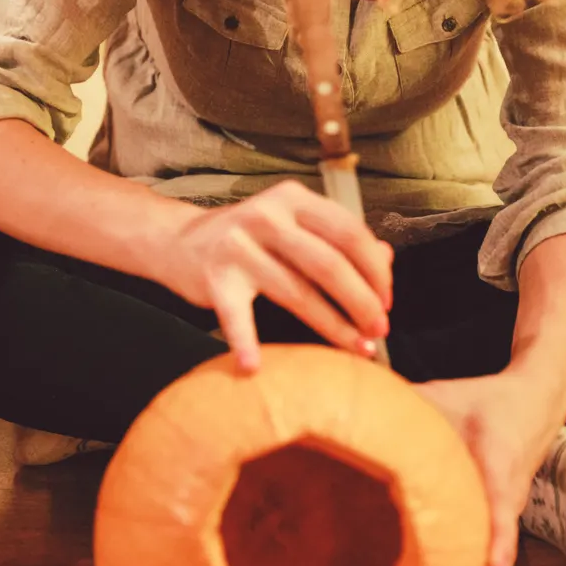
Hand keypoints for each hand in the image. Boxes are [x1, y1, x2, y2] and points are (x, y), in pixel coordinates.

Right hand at [159, 180, 392, 370]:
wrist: (176, 240)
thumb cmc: (243, 237)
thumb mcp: (289, 226)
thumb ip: (334, 238)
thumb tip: (386, 258)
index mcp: (292, 199)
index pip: (349, 232)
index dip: (376, 270)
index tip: (388, 300)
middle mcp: (266, 216)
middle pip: (330, 264)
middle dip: (362, 301)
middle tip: (379, 329)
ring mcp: (238, 246)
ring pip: (298, 292)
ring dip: (332, 326)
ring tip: (356, 348)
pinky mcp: (215, 278)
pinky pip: (237, 317)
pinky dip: (246, 343)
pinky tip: (254, 366)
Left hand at [415, 371, 565, 565]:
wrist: (530, 402)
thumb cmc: (477, 400)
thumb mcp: (440, 395)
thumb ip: (400, 401)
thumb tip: (350, 401)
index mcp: (494, 464)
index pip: (498, 505)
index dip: (493, 536)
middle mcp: (505, 498)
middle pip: (499, 554)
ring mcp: (504, 514)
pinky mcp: (498, 519)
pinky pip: (489, 559)